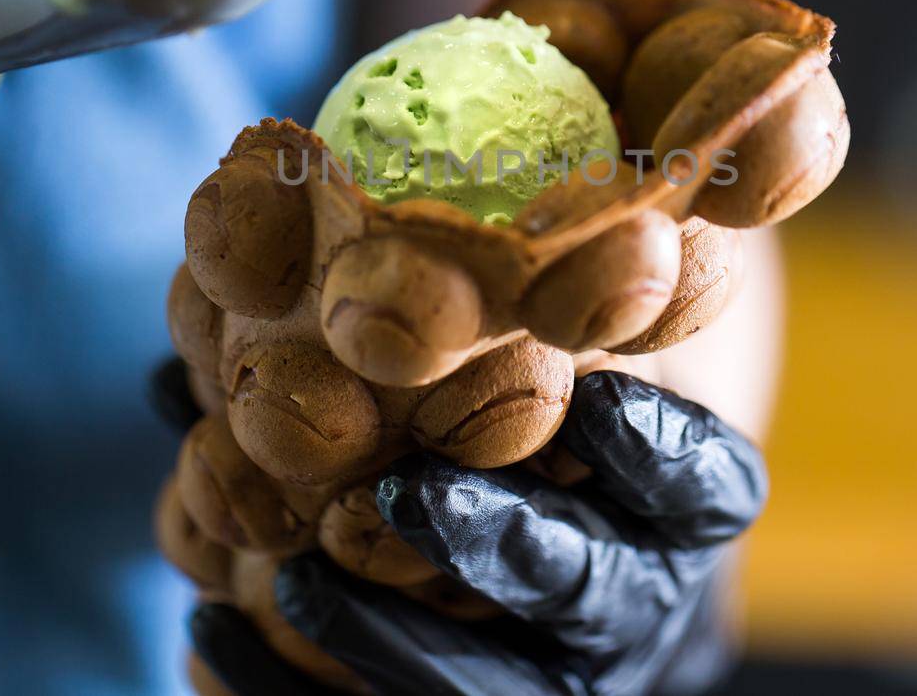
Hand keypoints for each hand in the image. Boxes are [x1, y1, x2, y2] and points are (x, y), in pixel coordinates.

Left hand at [189, 370, 766, 695]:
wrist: (576, 542)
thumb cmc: (559, 405)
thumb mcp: (572, 347)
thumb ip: (514, 313)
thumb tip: (339, 263)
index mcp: (683, 507)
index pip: (701, 485)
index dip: (657, 453)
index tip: (600, 401)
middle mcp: (634, 602)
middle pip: (583, 590)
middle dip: (497, 544)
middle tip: (407, 497)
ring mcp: (559, 674)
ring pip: (491, 684)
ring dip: (387, 638)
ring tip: (288, 580)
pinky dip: (292, 689)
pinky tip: (215, 630)